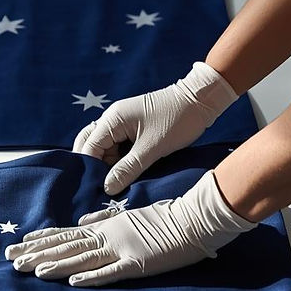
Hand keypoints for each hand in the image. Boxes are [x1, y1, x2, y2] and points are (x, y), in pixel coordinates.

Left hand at [4, 170, 257, 286]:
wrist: (194, 219)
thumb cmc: (164, 218)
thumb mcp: (129, 215)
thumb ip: (104, 220)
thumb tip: (81, 224)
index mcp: (105, 227)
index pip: (66, 234)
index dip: (42, 239)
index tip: (19, 243)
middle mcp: (107, 236)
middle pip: (66, 246)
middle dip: (37, 253)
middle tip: (10, 260)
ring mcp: (122, 250)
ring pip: (81, 258)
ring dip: (56, 265)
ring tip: (31, 271)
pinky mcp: (138, 264)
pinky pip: (111, 272)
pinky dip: (92, 277)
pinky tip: (72, 282)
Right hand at [73, 61, 238, 194]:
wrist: (201, 100)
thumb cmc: (177, 121)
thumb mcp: (152, 149)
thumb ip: (127, 169)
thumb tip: (107, 188)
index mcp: (112, 119)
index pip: (89, 147)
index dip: (90, 169)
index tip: (95, 189)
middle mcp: (112, 118)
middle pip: (90, 145)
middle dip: (94, 166)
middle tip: (100, 187)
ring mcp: (121, 122)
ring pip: (103, 146)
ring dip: (106, 164)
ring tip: (113, 183)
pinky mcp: (132, 126)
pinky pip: (116, 145)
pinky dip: (117, 159)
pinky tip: (123, 173)